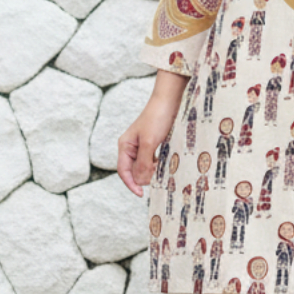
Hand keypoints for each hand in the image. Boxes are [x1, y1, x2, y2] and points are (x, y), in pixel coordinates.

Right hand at [117, 70, 189, 195]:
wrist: (170, 100)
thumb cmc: (157, 118)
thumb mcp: (149, 142)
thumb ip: (143, 162)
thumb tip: (139, 180)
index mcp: (125, 146)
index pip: (123, 171)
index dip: (131, 184)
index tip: (141, 194)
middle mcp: (131, 146)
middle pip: (135, 170)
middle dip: (145, 175)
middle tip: (159, 173)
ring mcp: (142, 145)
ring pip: (145, 166)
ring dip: (153, 170)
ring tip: (164, 168)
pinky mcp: (154, 142)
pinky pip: (153, 159)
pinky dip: (159, 163)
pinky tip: (167, 163)